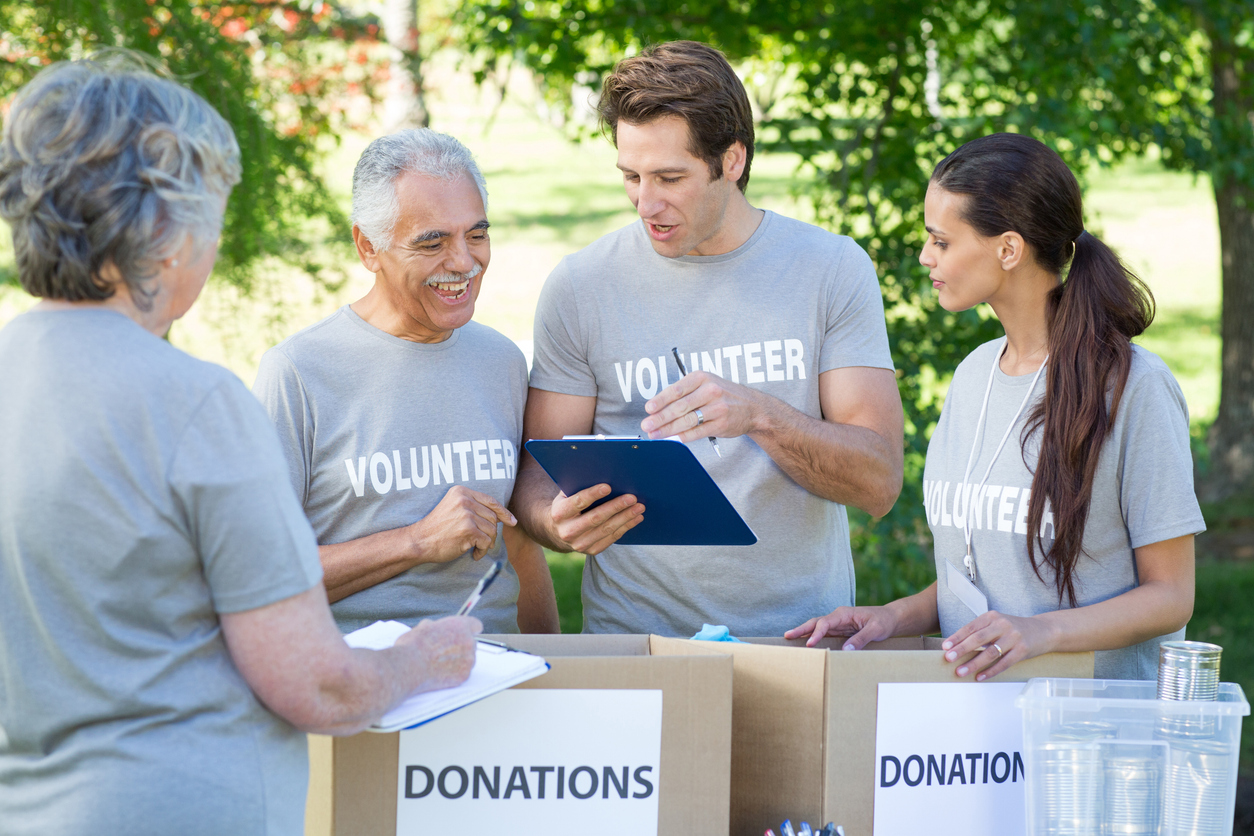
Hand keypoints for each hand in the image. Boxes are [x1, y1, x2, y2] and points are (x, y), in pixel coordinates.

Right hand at [397, 615, 481, 693]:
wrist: (409, 667)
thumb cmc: (414, 646)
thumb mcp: (423, 627)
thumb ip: (436, 626)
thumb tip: (434, 628)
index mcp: (460, 626)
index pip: (475, 625)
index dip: (468, 629)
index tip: (463, 634)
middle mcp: (468, 642)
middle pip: (471, 643)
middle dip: (461, 646)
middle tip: (445, 651)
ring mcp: (468, 660)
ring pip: (468, 659)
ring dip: (458, 660)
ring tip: (439, 663)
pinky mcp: (464, 676)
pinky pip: (463, 672)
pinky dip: (455, 673)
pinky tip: (441, 672)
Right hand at [410, 486, 515, 562]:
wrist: (419, 540)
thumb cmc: (437, 528)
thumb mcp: (454, 508)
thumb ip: (474, 507)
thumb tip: (502, 517)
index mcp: (462, 492)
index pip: (491, 501)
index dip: (504, 512)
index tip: (512, 521)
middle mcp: (465, 500)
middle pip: (493, 517)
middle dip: (491, 532)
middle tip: (481, 542)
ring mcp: (466, 514)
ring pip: (491, 530)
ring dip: (486, 543)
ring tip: (475, 548)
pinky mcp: (468, 530)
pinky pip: (486, 542)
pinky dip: (482, 551)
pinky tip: (473, 553)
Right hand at [548, 483, 644, 554]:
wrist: (557, 532)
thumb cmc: (567, 506)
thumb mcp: (566, 495)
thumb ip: (579, 486)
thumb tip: (601, 473)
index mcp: (559, 514)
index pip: (578, 502)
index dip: (593, 494)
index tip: (608, 487)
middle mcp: (568, 532)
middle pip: (595, 518)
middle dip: (616, 506)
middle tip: (632, 497)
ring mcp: (580, 544)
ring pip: (607, 529)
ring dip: (626, 517)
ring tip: (639, 507)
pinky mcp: (591, 550)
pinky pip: (612, 538)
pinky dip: (626, 527)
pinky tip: (636, 518)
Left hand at [640, 371, 764, 441]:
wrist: (753, 407)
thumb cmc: (725, 395)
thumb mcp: (706, 384)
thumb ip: (685, 393)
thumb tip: (659, 407)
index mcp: (702, 378)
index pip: (677, 389)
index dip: (660, 400)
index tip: (648, 408)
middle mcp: (710, 391)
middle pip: (680, 406)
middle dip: (660, 417)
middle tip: (647, 424)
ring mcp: (717, 408)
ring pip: (687, 420)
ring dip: (668, 429)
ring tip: (655, 434)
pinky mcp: (721, 424)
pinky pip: (697, 432)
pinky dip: (682, 436)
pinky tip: (672, 439)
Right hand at [785, 605, 900, 648]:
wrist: (890, 619)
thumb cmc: (883, 621)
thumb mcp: (875, 630)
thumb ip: (861, 639)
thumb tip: (845, 650)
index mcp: (844, 614)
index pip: (825, 623)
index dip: (816, 633)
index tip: (809, 644)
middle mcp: (838, 618)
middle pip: (815, 623)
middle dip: (801, 629)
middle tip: (787, 636)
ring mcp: (837, 624)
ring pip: (817, 628)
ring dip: (804, 633)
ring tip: (790, 639)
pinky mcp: (839, 631)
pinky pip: (823, 634)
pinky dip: (813, 638)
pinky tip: (805, 644)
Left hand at [942, 610, 1053, 680]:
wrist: (1044, 630)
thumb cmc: (1014, 629)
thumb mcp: (997, 624)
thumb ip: (981, 632)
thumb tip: (957, 647)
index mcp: (992, 616)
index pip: (971, 627)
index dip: (957, 637)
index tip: (945, 647)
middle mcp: (1003, 624)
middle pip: (978, 639)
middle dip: (961, 650)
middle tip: (948, 659)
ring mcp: (1014, 637)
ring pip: (990, 653)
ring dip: (973, 664)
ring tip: (960, 672)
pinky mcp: (1023, 650)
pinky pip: (1004, 663)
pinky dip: (990, 671)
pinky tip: (979, 677)